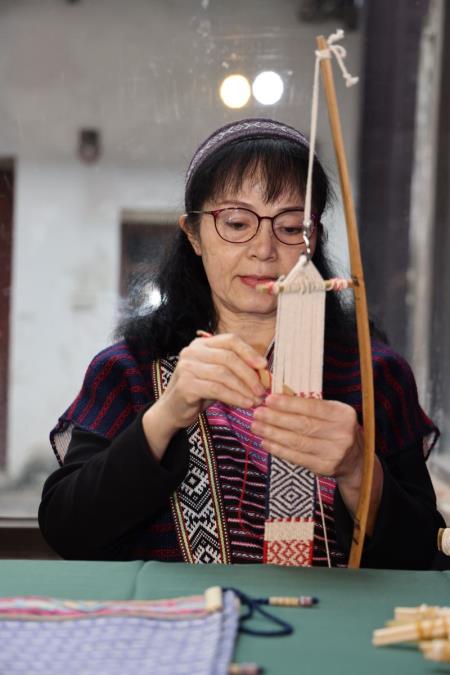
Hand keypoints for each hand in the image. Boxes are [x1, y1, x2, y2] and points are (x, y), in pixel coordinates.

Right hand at [142, 334, 266, 458]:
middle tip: (262, 389)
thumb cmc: (200, 391)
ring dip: (244, 388)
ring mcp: (187, 367)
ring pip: (224, 374)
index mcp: (202, 344)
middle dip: (249, 374)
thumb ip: (236, 369)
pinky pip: (216, 389)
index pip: (230, 340)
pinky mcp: (185, 384)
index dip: (249, 352)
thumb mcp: (219, 375)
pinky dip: (234, 397)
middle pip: (228, 357)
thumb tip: (264, 371)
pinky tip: (245, 404)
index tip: (264, 366)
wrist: (172, 410)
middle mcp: (192, 351)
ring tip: (256, 400)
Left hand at [251, 394, 383, 530]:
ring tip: (256, 426)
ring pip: (297, 441)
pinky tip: (265, 442)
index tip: (269, 399)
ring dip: (273, 433)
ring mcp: (334, 452)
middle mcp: (341, 433)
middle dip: (276, 418)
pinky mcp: (325, 467)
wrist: (355, 459)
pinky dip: (278, 449)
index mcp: (343, 414)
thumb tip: (276, 398)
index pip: (312, 407)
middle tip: (257, 413)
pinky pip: (297, 457)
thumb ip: (309, 406)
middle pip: (303, 424)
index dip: (289, 404)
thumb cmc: (335, 429)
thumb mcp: (330, 413)